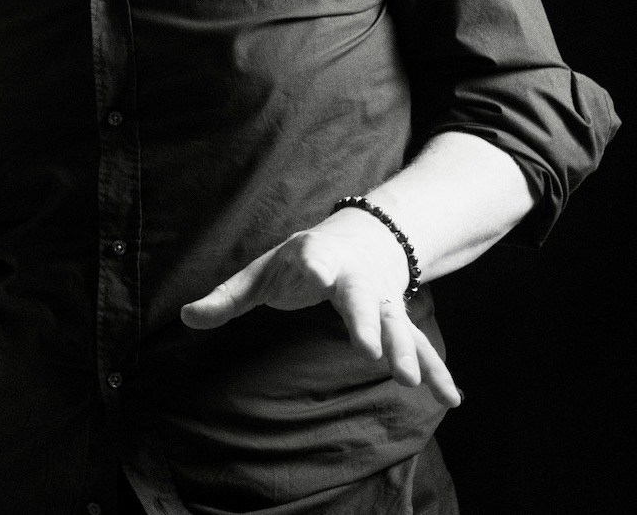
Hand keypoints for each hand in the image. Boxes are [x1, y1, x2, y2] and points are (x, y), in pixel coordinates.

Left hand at [180, 209, 460, 406]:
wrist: (362, 237)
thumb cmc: (300, 260)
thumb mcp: (262, 271)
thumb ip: (227, 297)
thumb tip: (186, 318)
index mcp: (316, 261)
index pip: (314, 264)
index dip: (315, 268)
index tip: (318, 275)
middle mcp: (354, 280)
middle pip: (362, 300)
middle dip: (368, 324)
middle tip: (373, 354)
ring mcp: (381, 301)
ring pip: (397, 325)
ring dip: (407, 352)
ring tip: (414, 383)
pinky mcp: (397, 320)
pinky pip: (420, 344)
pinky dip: (436, 370)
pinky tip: (450, 398)